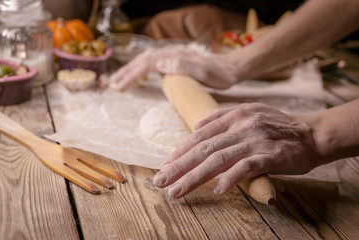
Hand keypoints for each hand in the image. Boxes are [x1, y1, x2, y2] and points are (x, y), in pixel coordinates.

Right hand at [108, 46, 238, 90]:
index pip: (148, 63)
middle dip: (126, 72)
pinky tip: (138, 76)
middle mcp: (172, 54)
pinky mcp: (175, 62)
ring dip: (131, 70)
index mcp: (175, 56)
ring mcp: (173, 57)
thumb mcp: (206, 72)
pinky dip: (141, 69)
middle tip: (113, 85)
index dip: (132, 74)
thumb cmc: (220, 74)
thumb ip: (184, 66)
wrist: (231, 69)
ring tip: (119, 80)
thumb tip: (159, 64)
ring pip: (146, 61)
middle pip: (143, 60)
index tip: (120, 86)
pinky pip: (153, 64)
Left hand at [153, 103, 321, 197]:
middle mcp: (241, 126)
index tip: (165, 165)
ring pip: (218, 159)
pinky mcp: (270, 155)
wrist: (311, 133)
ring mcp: (255, 140)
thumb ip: (222, 117)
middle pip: (203, 148)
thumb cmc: (277, 126)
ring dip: (194, 177)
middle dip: (179, 166)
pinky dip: (230, 179)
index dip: (180, 151)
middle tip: (160, 181)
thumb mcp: (249, 112)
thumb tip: (196, 127)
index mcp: (234, 115)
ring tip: (177, 191)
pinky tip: (217, 190)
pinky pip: (246, 167)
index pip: (199, 135)